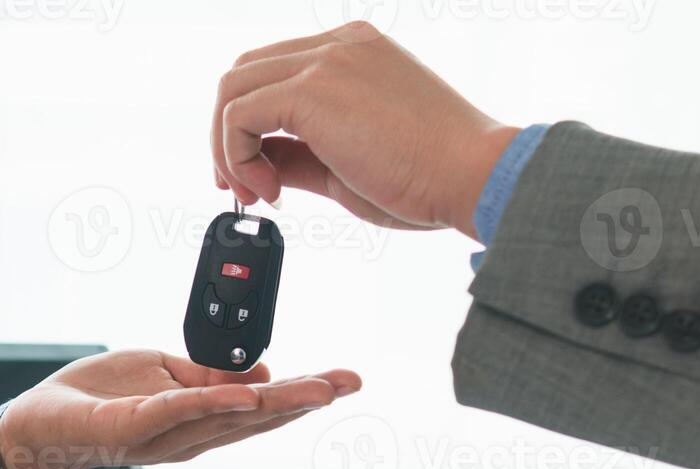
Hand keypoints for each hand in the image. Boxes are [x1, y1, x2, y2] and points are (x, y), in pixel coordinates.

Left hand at [0, 349, 359, 468]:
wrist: (37, 422)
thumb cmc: (96, 399)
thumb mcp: (163, 373)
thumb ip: (209, 375)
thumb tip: (261, 371)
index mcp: (199, 421)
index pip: (260, 407)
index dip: (303, 394)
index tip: (342, 381)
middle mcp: (189, 436)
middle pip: (258, 416)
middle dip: (307, 399)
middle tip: (349, 383)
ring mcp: (163, 436)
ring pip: (230, 416)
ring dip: (277, 402)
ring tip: (319, 389)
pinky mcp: (132, 428)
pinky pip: (179, 410)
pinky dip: (216, 401)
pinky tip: (248, 394)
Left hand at [212, 23, 519, 238]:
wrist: (472, 176)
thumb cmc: (431, 176)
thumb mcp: (349, 161)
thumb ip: (300, 154)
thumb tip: (261, 164)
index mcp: (353, 52)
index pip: (275, 73)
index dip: (250, 125)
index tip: (256, 174)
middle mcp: (337, 45)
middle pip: (244, 73)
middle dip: (228, 134)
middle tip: (241, 186)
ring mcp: (325, 60)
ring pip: (233, 89)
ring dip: (227, 147)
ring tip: (256, 192)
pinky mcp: (313, 89)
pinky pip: (238, 115)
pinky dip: (237, 156)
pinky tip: (271, 190)